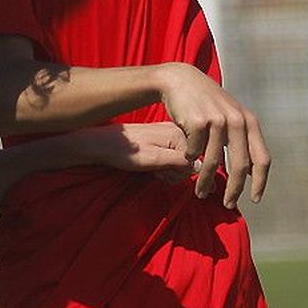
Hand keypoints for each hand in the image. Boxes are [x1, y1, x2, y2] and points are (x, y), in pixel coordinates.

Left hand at [80, 123, 197, 183]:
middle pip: (191, 164)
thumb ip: (179, 162)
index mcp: (179, 134)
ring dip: (169, 172)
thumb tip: (202, 166)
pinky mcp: (164, 142)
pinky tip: (153, 167)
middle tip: (158, 172)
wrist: (104, 144)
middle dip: (175, 174)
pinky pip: (173, 160)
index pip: (198, 162)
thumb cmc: (126, 153)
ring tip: (154, 170)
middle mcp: (178, 133)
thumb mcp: (153, 159)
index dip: (182, 174)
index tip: (165, 174)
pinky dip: (165, 168)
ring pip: (182, 164)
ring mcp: (171, 136)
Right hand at [149, 63, 269, 208]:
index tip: (254, 200)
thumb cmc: (206, 103)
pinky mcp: (197, 121)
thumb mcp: (230, 116)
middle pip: (240, 165)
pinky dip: (190, 158)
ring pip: (213, 162)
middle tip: (227, 204)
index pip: (262, 158)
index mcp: (249, 122)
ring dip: (206, 182)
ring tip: (200, 193)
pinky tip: (186, 159)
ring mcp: (217, 120)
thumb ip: (243, 140)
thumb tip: (252, 172)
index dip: (260, 182)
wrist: (180, 81)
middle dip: (234, 190)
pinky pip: (194, 151)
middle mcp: (237, 120)